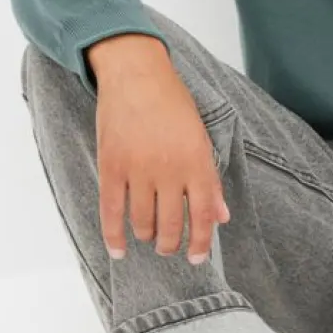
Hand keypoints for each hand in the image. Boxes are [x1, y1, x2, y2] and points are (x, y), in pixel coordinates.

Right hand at [91, 36, 229, 264]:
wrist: (136, 75)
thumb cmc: (173, 104)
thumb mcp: (201, 137)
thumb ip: (210, 180)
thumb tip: (222, 217)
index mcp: (197, 162)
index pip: (203, 214)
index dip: (200, 241)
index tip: (196, 258)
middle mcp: (169, 169)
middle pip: (172, 223)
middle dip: (171, 244)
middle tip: (169, 248)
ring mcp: (138, 169)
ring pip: (143, 221)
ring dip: (147, 236)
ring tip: (149, 237)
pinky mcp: (111, 166)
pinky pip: (111, 210)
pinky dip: (113, 235)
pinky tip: (118, 251)